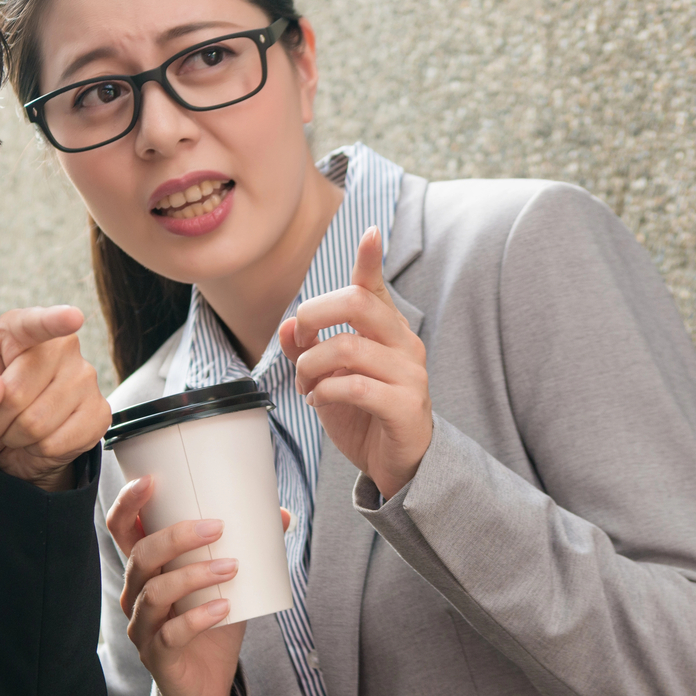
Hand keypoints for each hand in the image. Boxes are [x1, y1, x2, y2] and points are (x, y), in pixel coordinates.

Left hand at [0, 305, 110, 490]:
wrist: (12, 443)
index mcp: (21, 331)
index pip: (36, 324)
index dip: (54, 321)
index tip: (73, 317)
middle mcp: (61, 347)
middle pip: (18, 392)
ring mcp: (86, 379)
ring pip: (36, 423)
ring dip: (15, 437)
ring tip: (14, 430)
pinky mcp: (99, 413)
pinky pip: (56, 443)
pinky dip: (38, 450)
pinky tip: (39, 440)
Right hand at [108, 476, 249, 695]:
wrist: (206, 686)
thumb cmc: (211, 624)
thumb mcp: (229, 583)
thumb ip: (249, 550)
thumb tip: (283, 514)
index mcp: (145, 570)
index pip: (120, 530)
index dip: (127, 504)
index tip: (151, 481)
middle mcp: (135, 594)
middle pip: (140, 557)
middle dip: (176, 537)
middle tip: (218, 527)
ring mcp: (142, 627)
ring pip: (155, 593)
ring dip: (194, 575)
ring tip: (231, 567)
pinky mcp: (157, 656)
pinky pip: (172, 634)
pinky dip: (199, 618)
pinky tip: (224, 609)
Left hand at [279, 225, 432, 499]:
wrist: (398, 463)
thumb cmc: (364, 414)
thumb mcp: (329, 378)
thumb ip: (308, 349)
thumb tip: (286, 326)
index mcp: (387, 330)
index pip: (376, 287)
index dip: (370, 259)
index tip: (370, 232)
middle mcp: (404, 344)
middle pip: (357, 304)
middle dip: (313, 315)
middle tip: (297, 340)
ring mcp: (409, 374)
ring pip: (348, 347)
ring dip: (311, 365)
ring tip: (305, 385)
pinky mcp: (406, 406)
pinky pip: (357, 386)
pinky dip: (326, 391)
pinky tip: (319, 401)